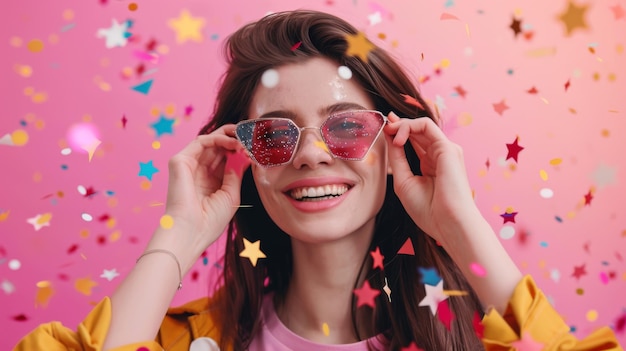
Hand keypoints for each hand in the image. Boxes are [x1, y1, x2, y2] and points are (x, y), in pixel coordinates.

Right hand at [153, 124, 249, 269]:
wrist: (192, 231)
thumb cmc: (211, 220)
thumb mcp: (231, 194)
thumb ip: (236, 172)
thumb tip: (244, 154)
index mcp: (210, 180)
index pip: (226, 158)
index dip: (240, 150)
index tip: (256, 149)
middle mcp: (199, 171)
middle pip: (218, 147)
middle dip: (236, 140)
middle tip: (252, 138)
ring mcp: (189, 165)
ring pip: (210, 141)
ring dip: (230, 137)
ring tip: (245, 140)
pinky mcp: (180, 160)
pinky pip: (201, 141)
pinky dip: (219, 138)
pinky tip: (234, 144)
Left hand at [383, 112, 479, 248]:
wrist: (448, 224)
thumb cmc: (428, 209)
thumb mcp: (403, 181)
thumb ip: (396, 158)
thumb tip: (388, 136)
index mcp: (430, 165)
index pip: (414, 141)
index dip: (398, 132)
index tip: (383, 128)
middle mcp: (439, 155)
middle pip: (418, 131)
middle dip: (398, 125)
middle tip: (383, 125)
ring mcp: (445, 150)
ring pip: (422, 125)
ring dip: (401, 125)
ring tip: (388, 132)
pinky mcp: (447, 148)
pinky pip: (426, 126)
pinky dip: (409, 126)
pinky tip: (398, 139)